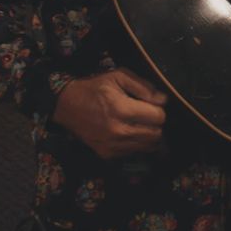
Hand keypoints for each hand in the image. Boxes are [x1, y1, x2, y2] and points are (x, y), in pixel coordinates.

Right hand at [52, 68, 167, 158]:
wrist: (66, 106)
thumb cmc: (94, 88)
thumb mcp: (118, 77)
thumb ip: (143, 87)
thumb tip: (163, 100)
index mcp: (121, 109)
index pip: (158, 117)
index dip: (160, 109)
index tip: (153, 105)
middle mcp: (118, 131)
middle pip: (156, 134)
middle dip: (157, 124)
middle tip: (148, 116)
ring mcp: (111, 145)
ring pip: (147, 146)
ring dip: (149, 136)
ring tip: (141, 125)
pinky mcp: (106, 154)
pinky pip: (134, 152)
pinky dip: (137, 144)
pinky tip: (129, 133)